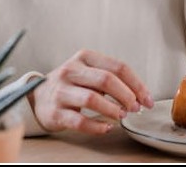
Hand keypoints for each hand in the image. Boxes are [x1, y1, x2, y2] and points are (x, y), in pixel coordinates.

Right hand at [30, 50, 153, 133]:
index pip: (118, 66)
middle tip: (136, 108)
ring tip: (122, 116)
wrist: (37, 97)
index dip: (136, 84)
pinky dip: (97, 126)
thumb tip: (140, 96)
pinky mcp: (55, 112)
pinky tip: (107, 128)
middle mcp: (71, 71)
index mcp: (85, 57)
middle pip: (106, 80)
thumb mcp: (89, 72)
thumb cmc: (72, 85)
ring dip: (112, 109)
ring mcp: (61, 91)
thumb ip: (111, 79)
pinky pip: (79, 120)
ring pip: (92, 99)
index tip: (147, 99)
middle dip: (126, 96)